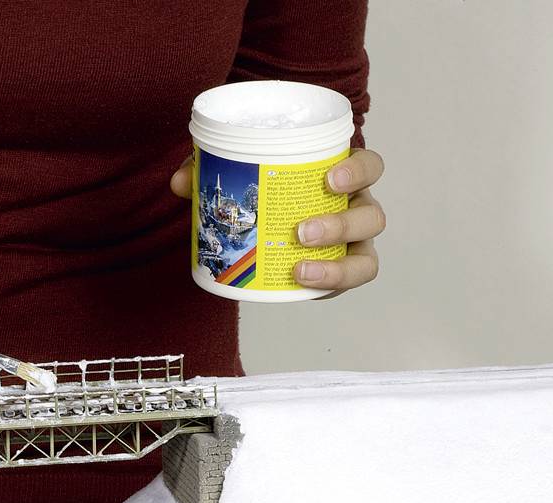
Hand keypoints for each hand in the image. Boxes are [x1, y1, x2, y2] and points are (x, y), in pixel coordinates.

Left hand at [170, 148, 385, 295]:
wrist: (265, 225)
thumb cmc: (264, 191)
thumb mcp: (239, 176)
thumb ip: (210, 170)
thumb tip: (181, 181)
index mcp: (341, 177)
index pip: (369, 166)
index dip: (358, 171)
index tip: (329, 179)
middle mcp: (355, 209)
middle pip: (371, 216)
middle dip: (341, 225)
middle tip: (301, 232)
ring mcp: (352, 245)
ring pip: (365, 258)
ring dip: (336, 266)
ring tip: (299, 270)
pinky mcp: (339, 273)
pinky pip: (346, 284)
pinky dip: (328, 286)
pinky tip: (300, 286)